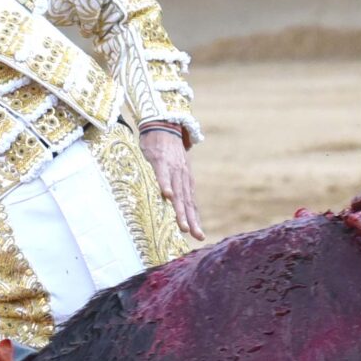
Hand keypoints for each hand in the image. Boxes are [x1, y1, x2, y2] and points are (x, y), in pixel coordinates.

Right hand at [140, 127, 204, 242]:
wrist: (164, 124)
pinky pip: (162, 174)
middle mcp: (182, 177)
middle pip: (187, 202)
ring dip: (180, 209)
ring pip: (177, 192)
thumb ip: (177, 184)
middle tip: (194, 235)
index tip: (200, 236)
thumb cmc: (168, 149)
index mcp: (185, 180)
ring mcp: (172, 169)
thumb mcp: (176, 168)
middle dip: (190, 220)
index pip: (191, 203)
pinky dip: (165, 184)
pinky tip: (167, 196)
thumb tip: (175, 201)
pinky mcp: (160, 160)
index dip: (196, 220)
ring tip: (183, 225)